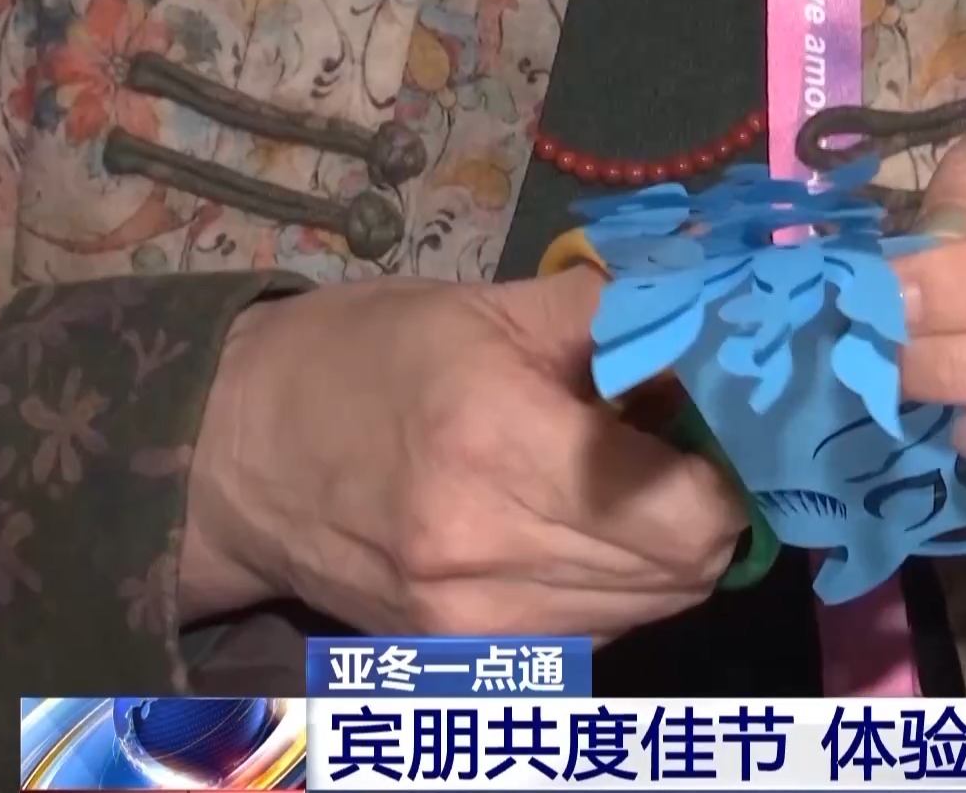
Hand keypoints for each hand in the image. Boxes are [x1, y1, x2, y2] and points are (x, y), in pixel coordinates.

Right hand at [178, 269, 745, 641]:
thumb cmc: (365, 359)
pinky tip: (582, 529)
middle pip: (686, 570)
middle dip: (711, 508)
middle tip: (687, 450)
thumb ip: (623, 313)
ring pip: (651, 610)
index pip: (689, 509)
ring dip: (668, 552)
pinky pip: (597, 634)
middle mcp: (487, 550)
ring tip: (629, 484)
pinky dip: (618, 587)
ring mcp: (472, 621)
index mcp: (498, 440)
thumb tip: (728, 311)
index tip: (724, 425)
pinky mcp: (459, 658)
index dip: (733, 469)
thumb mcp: (493, 306)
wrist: (233, 453)